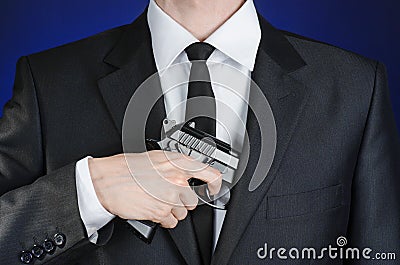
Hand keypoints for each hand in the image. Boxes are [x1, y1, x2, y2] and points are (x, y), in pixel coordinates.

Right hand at [88, 151, 221, 227]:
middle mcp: (177, 179)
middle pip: (193, 200)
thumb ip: (176, 165)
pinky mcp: (161, 212)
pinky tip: (154, 210)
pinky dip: (164, 220)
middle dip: (182, 201)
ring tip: (157, 201)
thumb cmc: (127, 168)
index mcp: (179, 163)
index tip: (213, 189)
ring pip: (182, 213)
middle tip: (168, 195)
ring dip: (172, 211)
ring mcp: (170, 197)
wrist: (108, 180)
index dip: (215, 184)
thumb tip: (187, 172)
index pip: (210, 174)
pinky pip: (171, 222)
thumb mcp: (157, 157)